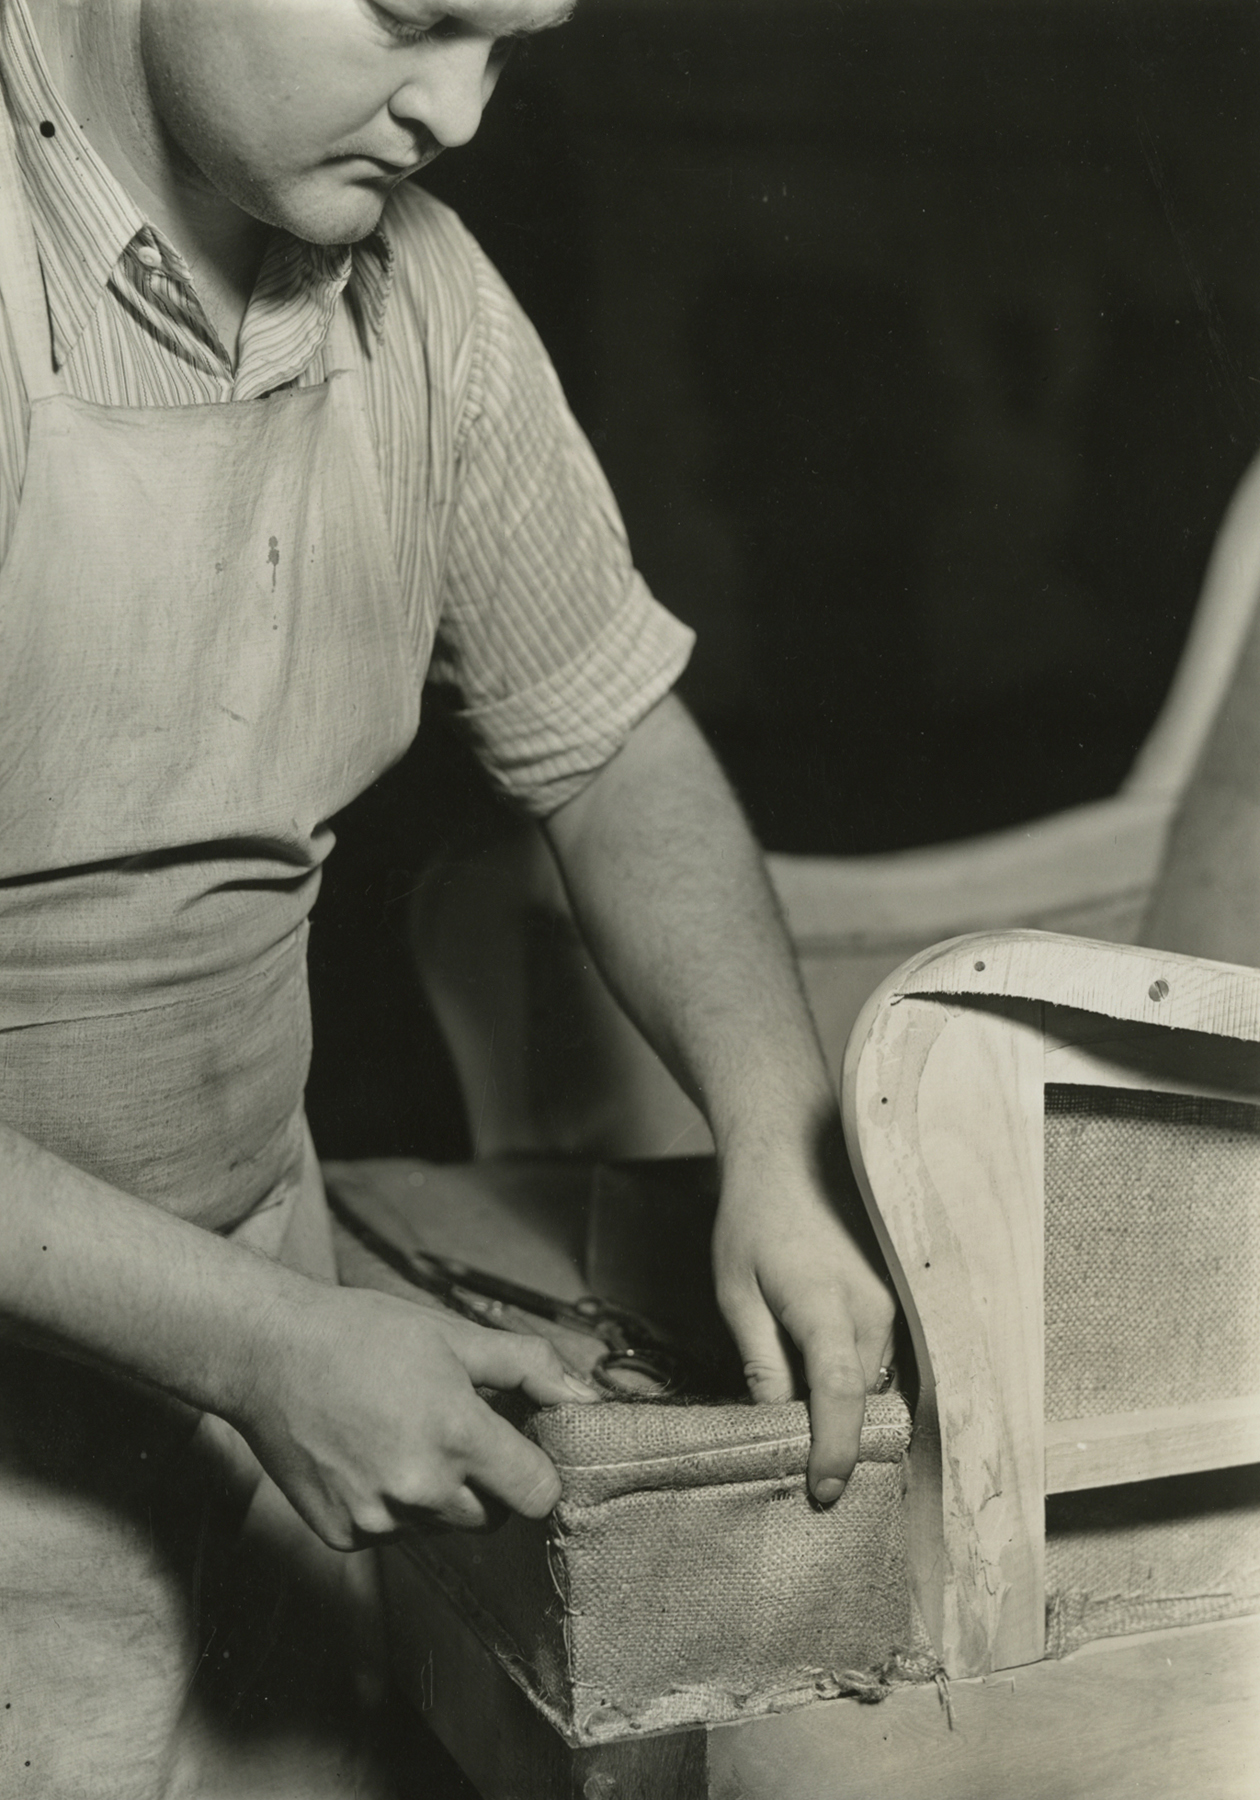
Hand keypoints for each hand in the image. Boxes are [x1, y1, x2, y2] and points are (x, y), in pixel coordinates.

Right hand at [231, 1281, 599, 1546]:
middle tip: (452, 1426)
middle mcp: (420, 1489)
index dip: (536, 1468)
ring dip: (440, 1494)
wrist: (266, 1354)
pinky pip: (394, 1534)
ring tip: (403, 1434)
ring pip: (443, 1526)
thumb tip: (582, 1394)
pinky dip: (391, 1504)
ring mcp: (378, 1519)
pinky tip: (367, 1455)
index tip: (520, 1446)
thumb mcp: (453, 1335)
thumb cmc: (360, 1335)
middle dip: (486, 1479)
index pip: (538, 1493)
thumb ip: (528, 1368)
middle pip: (492, 1514)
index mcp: (457, 1436)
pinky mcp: (343, 1535)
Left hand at [712, 1140, 895, 1506]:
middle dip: (834, 1429)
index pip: (839, 1395)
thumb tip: (775, 1421)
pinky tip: (822, 1362)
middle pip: (860, 1396)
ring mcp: (894, 1300)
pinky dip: (855, 1370)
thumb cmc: (754, 1219)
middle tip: (796, 1454)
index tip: (823, 1493)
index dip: (833, 1450)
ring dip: (844, 1397)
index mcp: (826, 1306)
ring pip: (874, 1376)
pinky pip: (882, 1351)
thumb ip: (760, 1360)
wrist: (793, 1152)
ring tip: (803, 1399)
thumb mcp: (736, 1292)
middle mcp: (875, 1307)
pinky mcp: (898, 1294)